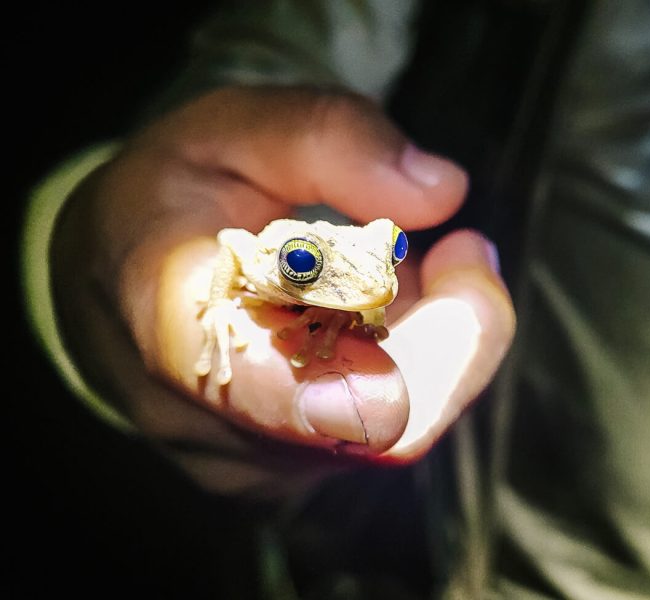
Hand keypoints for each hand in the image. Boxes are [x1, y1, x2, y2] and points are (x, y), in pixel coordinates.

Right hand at [52, 86, 514, 493]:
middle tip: (464, 249)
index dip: (384, 365)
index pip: (277, 385)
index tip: (458, 261)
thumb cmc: (166, 202)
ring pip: (400, 428)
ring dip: (432, 341)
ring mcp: (254, 461)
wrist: (110, 290)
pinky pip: (384, 436)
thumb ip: (328, 138)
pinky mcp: (287, 474)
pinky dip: (408, 369)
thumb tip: (443, 192)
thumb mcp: (227, 130)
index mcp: (176, 322)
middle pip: (384, 418)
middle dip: (458, 326)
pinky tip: (374, 318)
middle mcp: (213, 421)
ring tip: (399, 270)